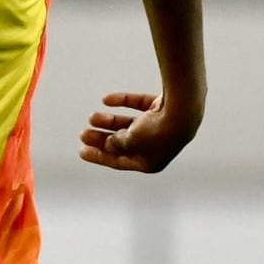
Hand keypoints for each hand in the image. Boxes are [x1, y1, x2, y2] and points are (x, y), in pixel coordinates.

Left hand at [79, 91, 199, 173]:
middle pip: (123, 143)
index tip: (81, 151)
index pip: (120, 162)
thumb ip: (117, 143)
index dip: (99, 157)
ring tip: (92, 117)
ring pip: (130, 124)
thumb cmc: (156, 132)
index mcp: (150, 162)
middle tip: (83, 133)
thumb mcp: (129, 142)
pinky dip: (122, 102)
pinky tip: (106, 100)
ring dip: (109, 121)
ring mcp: (160, 127)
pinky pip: (138, 105)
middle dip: (102, 138)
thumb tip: (109, 143)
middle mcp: (156, 147)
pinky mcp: (162, 109)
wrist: (182, 109)